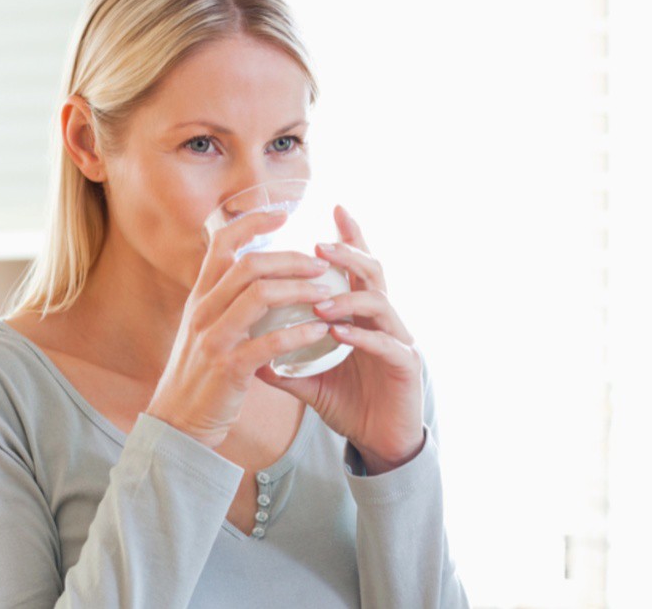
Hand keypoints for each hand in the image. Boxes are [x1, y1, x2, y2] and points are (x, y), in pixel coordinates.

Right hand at [145, 209, 335, 448]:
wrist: (177, 422)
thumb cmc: (199, 375)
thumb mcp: (202, 330)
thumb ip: (222, 302)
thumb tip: (249, 276)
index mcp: (199, 298)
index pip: (220, 244)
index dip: (250, 224)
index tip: (281, 214)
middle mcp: (202, 311)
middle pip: (248, 265)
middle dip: (290, 258)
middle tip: (321, 262)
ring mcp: (213, 339)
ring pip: (259, 296)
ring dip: (299, 289)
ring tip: (328, 292)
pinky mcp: (228, 368)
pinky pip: (269, 342)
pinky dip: (299, 333)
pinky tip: (320, 330)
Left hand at [255, 204, 424, 474]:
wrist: (379, 444)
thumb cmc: (349, 405)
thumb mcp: (309, 381)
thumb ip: (282, 364)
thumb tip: (244, 351)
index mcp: (363, 316)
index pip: (357, 268)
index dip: (350, 237)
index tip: (333, 207)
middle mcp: (385, 321)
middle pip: (373, 272)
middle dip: (347, 254)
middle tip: (318, 245)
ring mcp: (399, 340)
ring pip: (380, 303)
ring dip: (347, 297)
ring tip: (318, 300)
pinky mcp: (407, 366)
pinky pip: (385, 343)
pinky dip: (360, 335)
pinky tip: (337, 332)